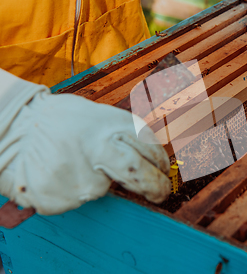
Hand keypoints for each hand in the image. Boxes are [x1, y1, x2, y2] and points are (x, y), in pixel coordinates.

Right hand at [0, 88, 170, 215]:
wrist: (15, 127)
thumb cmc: (63, 121)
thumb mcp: (99, 116)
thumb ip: (124, 135)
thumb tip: (154, 156)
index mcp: (114, 126)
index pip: (151, 150)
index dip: (160, 164)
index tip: (163, 171)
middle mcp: (102, 150)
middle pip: (141, 175)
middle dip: (156, 188)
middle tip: (160, 194)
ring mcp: (81, 175)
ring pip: (102, 188)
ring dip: (94, 181)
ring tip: (74, 163)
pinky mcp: (62, 197)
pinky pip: (76, 198)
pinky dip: (71, 189)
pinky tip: (60, 172)